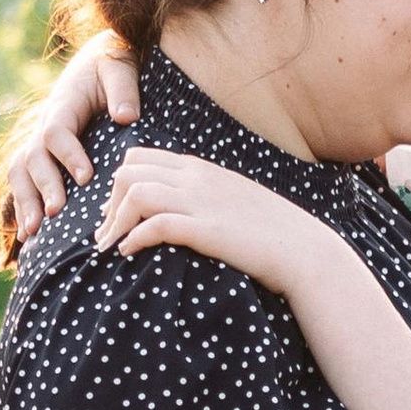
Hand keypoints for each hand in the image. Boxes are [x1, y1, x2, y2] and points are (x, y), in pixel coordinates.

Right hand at [0, 35, 142, 244]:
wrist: (98, 62)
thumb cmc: (113, 64)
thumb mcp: (120, 67)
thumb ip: (123, 89)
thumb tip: (125, 117)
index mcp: (63, 104)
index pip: (57, 131)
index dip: (68, 155)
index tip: (87, 177)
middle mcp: (45, 125)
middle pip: (32, 157)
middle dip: (43, 186)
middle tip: (55, 212)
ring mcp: (39, 142)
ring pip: (21, 173)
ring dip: (25, 202)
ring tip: (32, 233)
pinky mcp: (43, 156)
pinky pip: (24, 182)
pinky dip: (21, 207)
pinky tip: (25, 238)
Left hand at [94, 146, 333, 293]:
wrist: (304, 251)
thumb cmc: (271, 233)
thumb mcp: (233, 202)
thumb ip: (205, 197)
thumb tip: (181, 210)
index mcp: (201, 169)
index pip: (140, 156)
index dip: (118, 183)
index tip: (115, 212)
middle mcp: (196, 179)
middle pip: (129, 170)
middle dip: (109, 201)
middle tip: (106, 232)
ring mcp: (201, 202)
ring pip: (135, 192)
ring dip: (114, 221)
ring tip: (110, 246)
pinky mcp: (205, 229)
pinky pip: (154, 224)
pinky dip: (133, 238)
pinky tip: (129, 253)